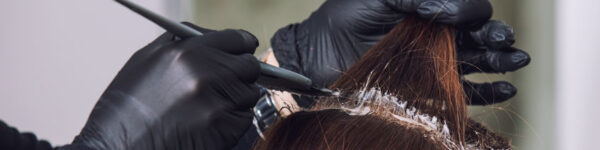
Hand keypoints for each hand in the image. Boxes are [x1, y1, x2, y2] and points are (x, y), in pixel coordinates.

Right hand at [64, 24, 260, 149]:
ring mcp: (215, 102)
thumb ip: (182, 43)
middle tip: (225, 84)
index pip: (236, 39)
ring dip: (236, 100)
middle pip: (249, 66)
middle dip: (241, 74)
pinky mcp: (223, 128)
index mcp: (185, 52)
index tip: (244, 50)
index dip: (242, 46)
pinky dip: (232, 121)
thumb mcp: (146, 61)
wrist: (118, 148)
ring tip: (207, 108)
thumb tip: (213, 38)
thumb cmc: (127, 109)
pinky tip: (207, 125)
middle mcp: (204, 74)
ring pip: (249, 93)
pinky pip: (244, 118)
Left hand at [271, 0, 528, 105]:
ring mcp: (432, 62)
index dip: (477, 14)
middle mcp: (433, 35)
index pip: (465, 10)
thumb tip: (463, 10)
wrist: (319, 56)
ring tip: (515, 61)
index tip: (477, 19)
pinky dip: (486, 91)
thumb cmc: (344, 19)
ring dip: (500, 62)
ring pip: (476, 62)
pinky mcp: (426, 89)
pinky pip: (462, 91)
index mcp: (426, 9)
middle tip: (503, 42)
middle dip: (495, 38)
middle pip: (477, 35)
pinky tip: (505, 86)